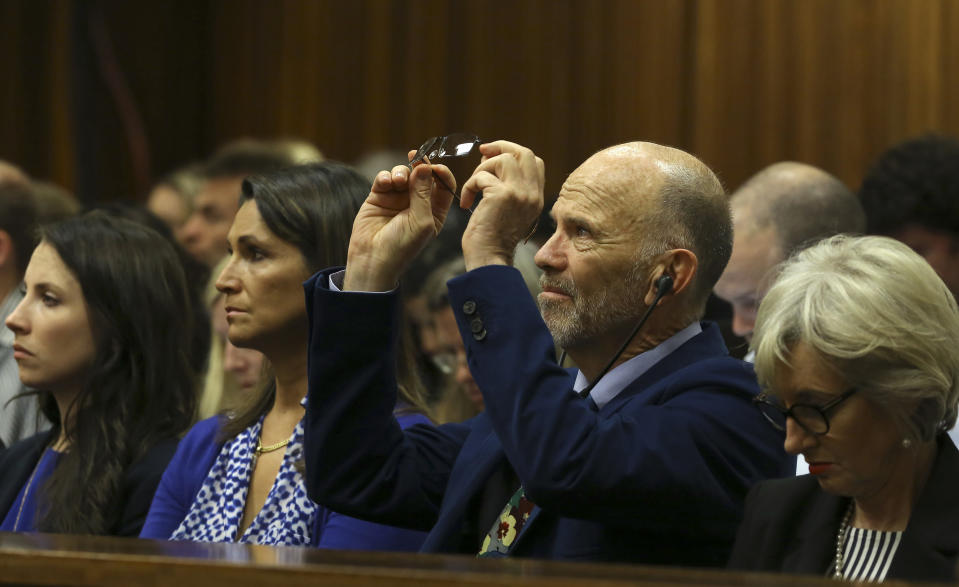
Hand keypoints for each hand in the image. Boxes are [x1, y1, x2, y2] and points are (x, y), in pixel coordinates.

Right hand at [344, 161, 454, 291]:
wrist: (372, 258)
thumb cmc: (402, 245)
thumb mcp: (421, 220)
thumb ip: (424, 193)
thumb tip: (424, 166)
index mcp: (435, 211)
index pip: (444, 185)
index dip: (441, 173)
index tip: (434, 167)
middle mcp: (418, 203)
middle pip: (423, 175)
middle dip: (420, 165)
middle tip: (415, 157)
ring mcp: (398, 198)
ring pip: (403, 173)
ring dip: (401, 172)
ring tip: (397, 181)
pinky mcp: (379, 196)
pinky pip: (385, 178)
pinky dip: (385, 176)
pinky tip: (385, 183)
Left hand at [460, 141, 544, 268]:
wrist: (489, 260)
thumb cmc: (493, 240)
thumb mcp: (511, 213)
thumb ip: (511, 189)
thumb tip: (494, 161)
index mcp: (536, 198)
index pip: (535, 162)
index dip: (514, 153)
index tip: (494, 157)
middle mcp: (532, 194)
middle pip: (524, 153)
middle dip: (501, 147)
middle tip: (482, 154)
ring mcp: (519, 193)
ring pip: (503, 159)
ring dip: (481, 169)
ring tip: (473, 188)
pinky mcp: (501, 195)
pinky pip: (481, 176)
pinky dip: (469, 187)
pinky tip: (466, 204)